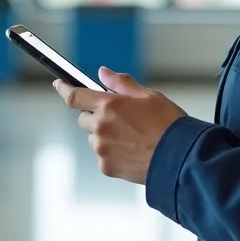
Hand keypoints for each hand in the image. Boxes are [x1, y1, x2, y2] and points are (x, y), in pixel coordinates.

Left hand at [55, 66, 186, 184]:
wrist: (180, 158)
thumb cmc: (168, 125)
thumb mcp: (148, 96)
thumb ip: (121, 84)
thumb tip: (103, 73)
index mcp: (109, 105)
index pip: (74, 96)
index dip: (63, 89)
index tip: (59, 84)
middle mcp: (101, 127)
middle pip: (83, 119)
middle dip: (95, 115)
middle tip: (118, 118)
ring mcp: (102, 148)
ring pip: (94, 138)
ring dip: (104, 135)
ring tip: (131, 138)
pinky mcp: (107, 167)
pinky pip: (102, 156)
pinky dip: (112, 152)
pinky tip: (132, 151)